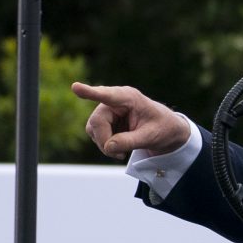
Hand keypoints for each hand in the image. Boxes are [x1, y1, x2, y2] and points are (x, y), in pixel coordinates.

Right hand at [70, 82, 192, 158]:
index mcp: (129, 98)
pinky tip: (120, 146)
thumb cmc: (162, 128)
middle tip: (120, 155)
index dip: (90, 92)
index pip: (107, 95)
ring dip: (105, 144)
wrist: (166, 130)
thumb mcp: (151, 137)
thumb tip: (108, 147)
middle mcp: (114, 100)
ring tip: (124, 151)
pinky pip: (96, 134)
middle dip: (105, 140)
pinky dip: (105, 144)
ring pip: (93, 129)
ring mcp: (107, 110)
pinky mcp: (104, 120)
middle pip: (97, 122)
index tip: (76, 87)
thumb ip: (130, 141)